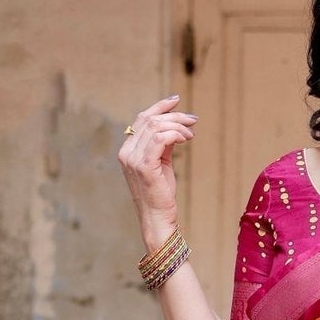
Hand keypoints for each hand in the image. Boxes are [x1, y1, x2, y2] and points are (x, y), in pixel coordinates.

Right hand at [118, 95, 196, 247]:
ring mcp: (132, 159)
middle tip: (193, 119)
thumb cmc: (160, 193)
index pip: (141, 118)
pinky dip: (174, 134)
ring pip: (155, 127)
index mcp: (128, 149)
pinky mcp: (143, 166)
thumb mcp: (161, 163)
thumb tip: (175, 126)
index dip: (159, 107)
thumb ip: (163, 144)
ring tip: (191, 133)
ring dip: (177, 125)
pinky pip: (159, 139)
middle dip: (174, 115)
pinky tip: (185, 139)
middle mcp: (126, 152)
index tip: (176, 101)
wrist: (158, 218)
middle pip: (149, 119)